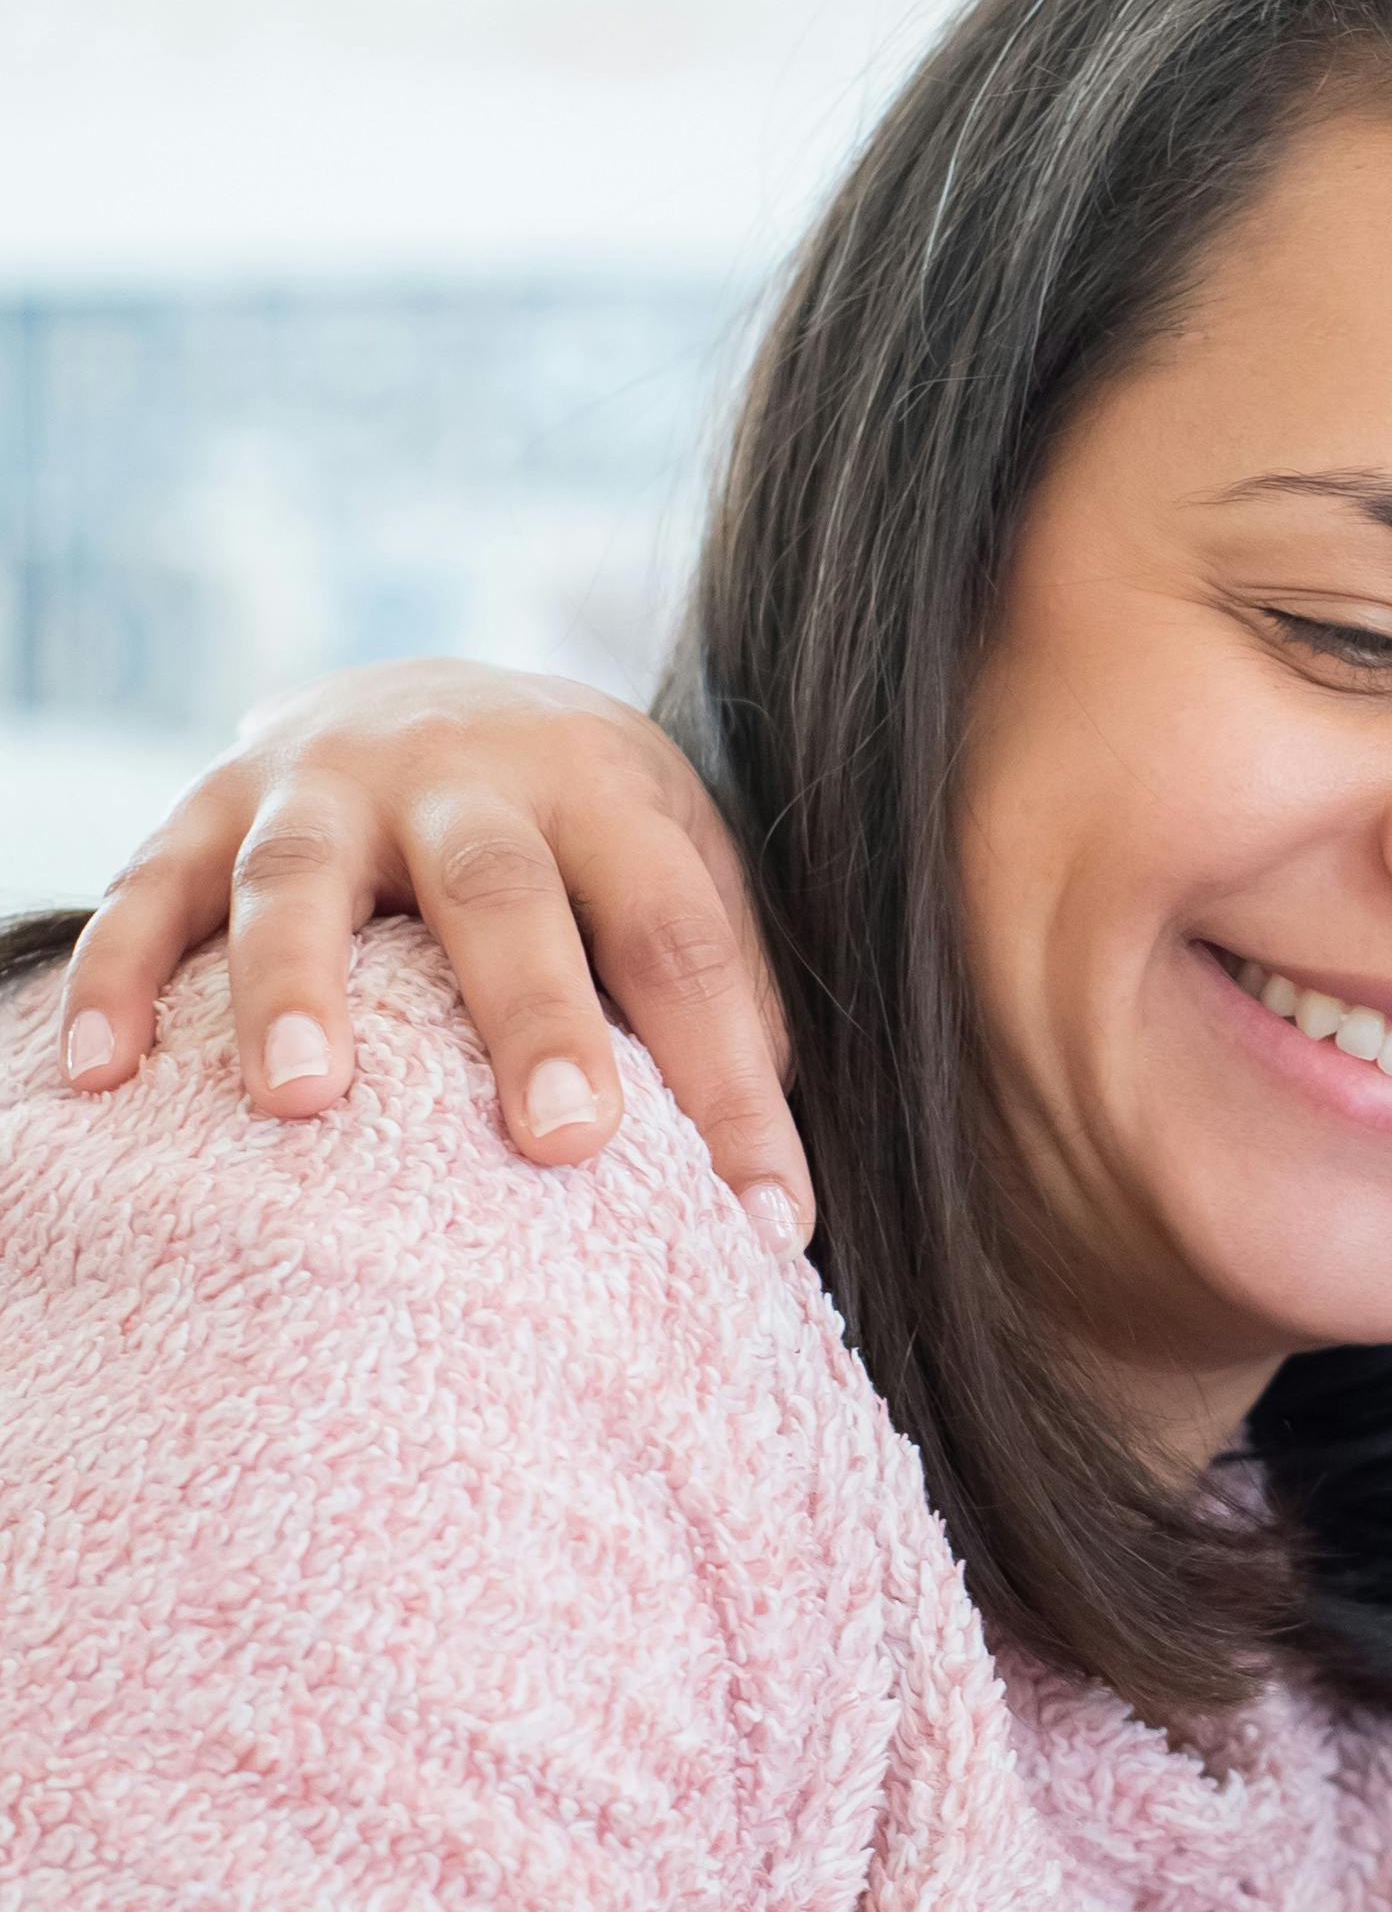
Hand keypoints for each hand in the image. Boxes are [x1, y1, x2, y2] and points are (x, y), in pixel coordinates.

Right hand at [55, 658, 811, 1243]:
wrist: (436, 694)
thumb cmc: (581, 839)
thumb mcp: (673, 872)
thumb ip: (724, 1002)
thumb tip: (771, 1194)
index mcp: (603, 787)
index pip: (681, 937)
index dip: (730, 1077)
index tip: (768, 1218)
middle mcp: (462, 767)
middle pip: (500, 887)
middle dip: (533, 1011)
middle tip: (565, 1141)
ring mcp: (321, 780)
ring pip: (300, 875)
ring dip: (296, 984)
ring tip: (302, 1104)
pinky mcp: (206, 802)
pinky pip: (148, 891)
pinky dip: (119, 978)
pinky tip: (101, 1078)